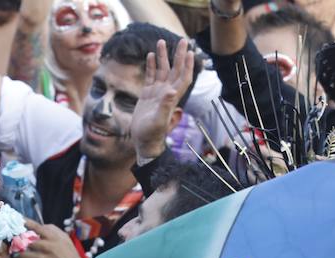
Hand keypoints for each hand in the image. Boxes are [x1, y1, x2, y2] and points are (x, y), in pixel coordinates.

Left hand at [12, 220, 81, 257]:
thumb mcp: (65, 240)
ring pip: (22, 255)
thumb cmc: (71, 256)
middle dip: (19, 244)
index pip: (36, 227)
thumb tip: (43, 226)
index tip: (18, 220)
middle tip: (14, 246)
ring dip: (18, 257)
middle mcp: (47, 245)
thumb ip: (54, 232)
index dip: (26, 223)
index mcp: (53, 237)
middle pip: (26, 242)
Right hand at [132, 38, 195, 163]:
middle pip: (175, 69)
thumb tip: (171, 91)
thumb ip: (166, 105)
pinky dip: (151, 66)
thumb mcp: (159, 120)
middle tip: (182, 40)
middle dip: (178, 55)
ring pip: (162, 70)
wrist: (143, 141)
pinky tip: (151, 55)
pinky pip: (151, 76)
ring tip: (161, 41)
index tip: (190, 52)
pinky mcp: (147, 95)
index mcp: (172, 97)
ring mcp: (157, 93)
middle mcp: (166, 92)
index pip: (183, 77)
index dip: (188, 65)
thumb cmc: (152, 134)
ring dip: (163, 56)